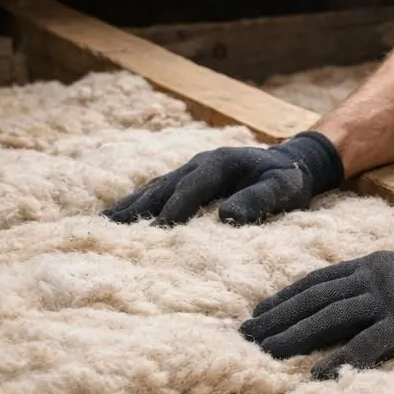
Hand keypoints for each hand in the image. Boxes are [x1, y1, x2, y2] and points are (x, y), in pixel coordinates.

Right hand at [102, 132, 343, 226]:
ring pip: (154, 188)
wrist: (290, 163)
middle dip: (139, 208)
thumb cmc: (287, 180)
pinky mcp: (186, 181)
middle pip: (164, 186)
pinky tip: (117, 218)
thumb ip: (258, 200)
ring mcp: (190, 170)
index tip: (158, 230)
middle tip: (112, 230)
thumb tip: (227, 218)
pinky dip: (137, 204)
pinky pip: (157, 192)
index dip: (175, 207)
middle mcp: (199, 163)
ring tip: (103, 224)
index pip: (193, 186)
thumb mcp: (282, 188)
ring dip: (130, 206)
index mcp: (221, 163)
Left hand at [240, 226, 393, 377]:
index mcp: (371, 264)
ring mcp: (390, 301)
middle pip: (313, 300)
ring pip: (329, 319)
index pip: (316, 282)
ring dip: (292, 337)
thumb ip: (375, 281)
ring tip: (263, 355)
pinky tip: (314, 376)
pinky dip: (337, 362)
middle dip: (276, 319)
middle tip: (244, 338)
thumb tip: (346, 299)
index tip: (256, 315)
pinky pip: (365, 346)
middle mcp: (374, 278)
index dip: (283, 299)